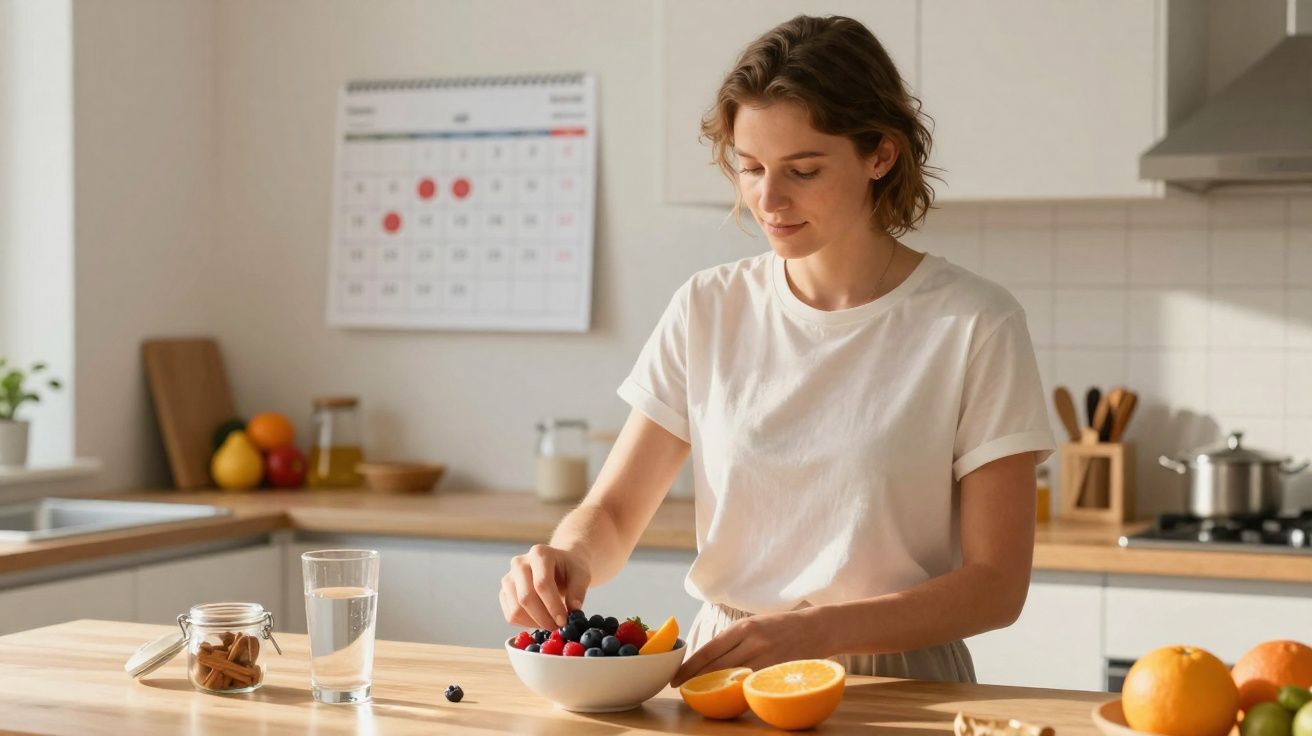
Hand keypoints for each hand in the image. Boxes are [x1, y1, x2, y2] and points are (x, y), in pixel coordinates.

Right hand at [499, 544, 591, 630]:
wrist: (558, 564)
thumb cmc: (570, 568)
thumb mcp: (582, 574)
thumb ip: (578, 590)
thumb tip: (573, 610)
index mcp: (539, 554)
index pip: (542, 583)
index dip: (552, 605)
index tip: (564, 621)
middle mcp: (519, 563)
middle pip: (526, 597)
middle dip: (543, 618)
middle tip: (558, 627)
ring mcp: (508, 578)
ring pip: (516, 609)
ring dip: (535, 623)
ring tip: (551, 624)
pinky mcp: (504, 592)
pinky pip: (511, 615)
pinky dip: (526, 624)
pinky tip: (541, 621)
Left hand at [670, 610, 824, 687]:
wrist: (817, 628)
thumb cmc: (781, 626)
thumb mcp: (754, 624)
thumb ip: (732, 640)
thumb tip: (705, 659)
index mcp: (743, 628)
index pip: (708, 650)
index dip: (689, 667)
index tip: (675, 677)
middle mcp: (753, 642)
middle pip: (716, 667)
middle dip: (695, 680)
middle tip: (680, 690)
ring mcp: (767, 659)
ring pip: (732, 679)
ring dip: (713, 690)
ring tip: (698, 697)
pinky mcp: (778, 673)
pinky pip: (752, 687)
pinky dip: (737, 694)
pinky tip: (727, 700)